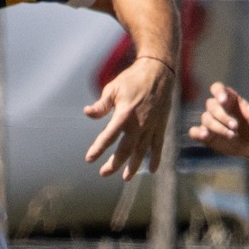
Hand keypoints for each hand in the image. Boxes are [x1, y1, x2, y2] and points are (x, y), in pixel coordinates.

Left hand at [82, 55, 173, 179]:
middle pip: (126, 149)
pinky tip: (151, 170)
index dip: (98, 148)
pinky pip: (158, 145)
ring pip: (142, 151)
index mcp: (125, 114)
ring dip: (134, 166)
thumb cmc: (132, 79)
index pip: (109, 136)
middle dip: (114, 163)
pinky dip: (156, 158)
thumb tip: (87, 113)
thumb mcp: (114, 88)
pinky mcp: (161, 126)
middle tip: (104, 173)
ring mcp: (152, 126)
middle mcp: (139, 124)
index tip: (89, 159)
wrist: (159, 71)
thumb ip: (102, 105)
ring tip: (125, 177)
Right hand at [188, 83, 248, 158]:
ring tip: (232, 136)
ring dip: (218, 127)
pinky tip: (205, 136)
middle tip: (235, 127)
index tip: (224, 101)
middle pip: (211, 105)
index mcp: (229, 98)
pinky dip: (197, 133)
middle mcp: (217, 108)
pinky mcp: (206, 134)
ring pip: (206, 119)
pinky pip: (194, 131)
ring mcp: (210, 121)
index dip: (218, 92)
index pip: (217, 88)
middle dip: (223, 116)